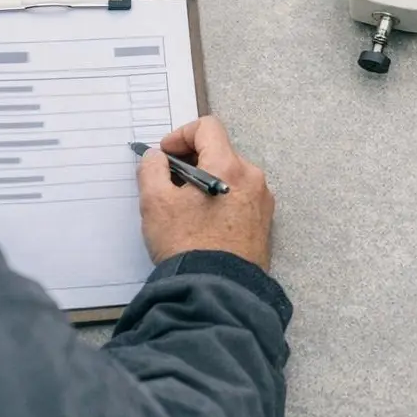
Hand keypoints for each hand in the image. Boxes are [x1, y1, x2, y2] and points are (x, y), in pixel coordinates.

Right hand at [137, 116, 274, 269]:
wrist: (217, 289)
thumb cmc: (186, 244)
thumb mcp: (155, 203)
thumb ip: (152, 170)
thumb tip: (156, 158)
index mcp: (229, 166)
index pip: (208, 127)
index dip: (181, 135)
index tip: (165, 155)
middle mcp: (253, 178)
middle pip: (220, 152)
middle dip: (192, 161)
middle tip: (169, 182)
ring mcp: (262, 201)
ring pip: (230, 176)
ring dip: (206, 181)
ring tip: (184, 207)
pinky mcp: (264, 222)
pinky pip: (240, 198)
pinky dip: (220, 199)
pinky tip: (203, 222)